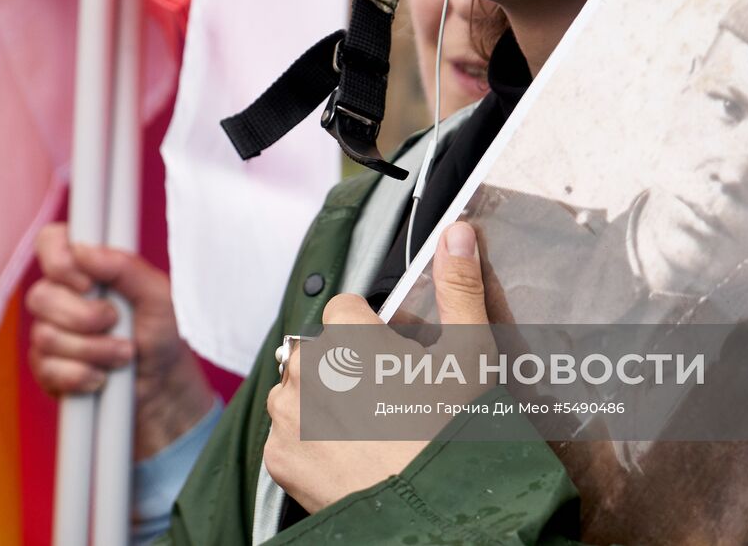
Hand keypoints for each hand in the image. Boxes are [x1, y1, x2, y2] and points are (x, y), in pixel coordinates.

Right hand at [26, 223, 214, 458]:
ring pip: (44, 336)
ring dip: (92, 350)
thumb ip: (126, 267)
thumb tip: (84, 250)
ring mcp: (50, 333)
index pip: (50, 242)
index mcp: (86, 269)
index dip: (59, 260)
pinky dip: (81, 375)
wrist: (163, 388)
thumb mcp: (159, 296)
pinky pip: (47, 369)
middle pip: (40, 296)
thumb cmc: (162, 334)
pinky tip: (102, 378)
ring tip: (123, 355)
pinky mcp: (47, 369)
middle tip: (117, 323)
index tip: (88, 283)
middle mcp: (61, 296)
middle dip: (84, 317)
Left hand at [264, 222, 489, 512]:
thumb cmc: (451, 433)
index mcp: (346, 336)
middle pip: (321, 350)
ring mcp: (287, 416)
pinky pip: (287, 436)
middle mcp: (306, 369)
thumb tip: (456, 233)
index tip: (398, 357)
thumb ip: (458, 286)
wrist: (432, 515)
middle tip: (390, 399)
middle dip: (347, 367)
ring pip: (299, 391)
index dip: (375, 331)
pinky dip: (310, 443)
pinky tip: (348, 456)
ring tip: (369, 431)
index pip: (346, 308)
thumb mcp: (469, 354)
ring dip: (324, 402)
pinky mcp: (278, 458)